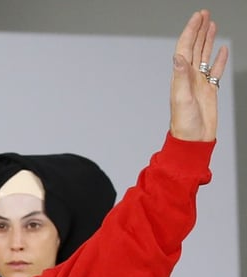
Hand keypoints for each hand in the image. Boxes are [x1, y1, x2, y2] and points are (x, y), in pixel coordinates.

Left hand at [170, 10, 227, 141]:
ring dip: (207, 40)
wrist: (193, 140)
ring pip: (204, 56)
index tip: (197, 17)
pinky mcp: (209, 90)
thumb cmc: (184, 124)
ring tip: (211, 25)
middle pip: (194, 48)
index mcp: (181, 77)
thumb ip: (180, 77)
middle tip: (204, 14)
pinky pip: (215, 70)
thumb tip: (178, 57)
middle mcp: (189, 77)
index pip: (185, 48)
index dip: (191, 31)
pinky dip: (218, 58)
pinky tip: (221, 49)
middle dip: (198, 30)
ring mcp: (199, 83)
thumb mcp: (181, 99)